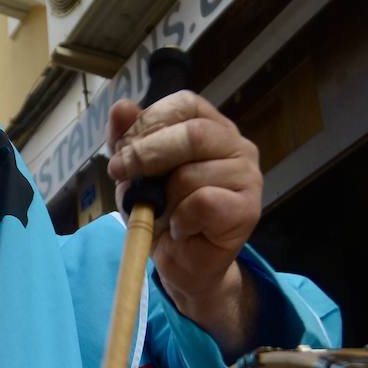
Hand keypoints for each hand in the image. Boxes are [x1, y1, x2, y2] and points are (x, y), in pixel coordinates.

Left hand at [106, 91, 261, 315]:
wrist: (181, 263)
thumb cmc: (162, 213)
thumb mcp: (136, 173)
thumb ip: (128, 140)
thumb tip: (120, 107)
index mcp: (211, 126)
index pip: (185, 104)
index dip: (149, 122)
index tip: (121, 149)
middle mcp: (236, 145)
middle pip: (193, 133)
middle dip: (146, 153)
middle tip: (120, 173)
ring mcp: (247, 177)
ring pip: (191, 174)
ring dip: (162, 198)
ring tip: (162, 214)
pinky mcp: (247, 210)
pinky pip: (202, 204)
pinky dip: (179, 219)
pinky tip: (181, 229)